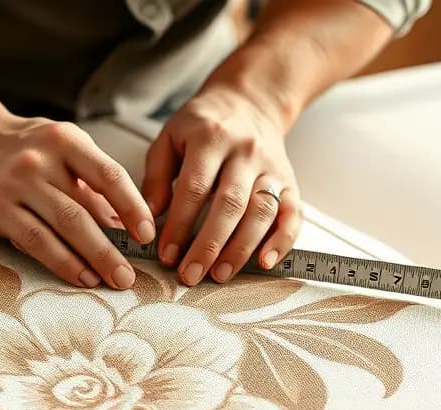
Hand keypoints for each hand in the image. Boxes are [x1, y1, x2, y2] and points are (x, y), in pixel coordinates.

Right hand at [0, 116, 155, 288]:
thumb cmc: (23, 151)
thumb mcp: (61, 153)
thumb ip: (92, 187)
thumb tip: (127, 229)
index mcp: (65, 140)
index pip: (109, 174)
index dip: (133, 207)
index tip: (148, 235)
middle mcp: (39, 159)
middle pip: (84, 209)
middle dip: (112, 248)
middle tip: (131, 275)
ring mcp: (13, 183)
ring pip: (61, 228)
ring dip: (92, 259)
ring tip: (112, 281)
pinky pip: (34, 240)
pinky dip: (62, 261)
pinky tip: (81, 276)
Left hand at [143, 85, 301, 285]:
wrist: (250, 102)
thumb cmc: (203, 126)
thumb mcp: (169, 137)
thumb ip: (155, 176)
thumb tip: (148, 219)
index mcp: (211, 137)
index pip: (194, 188)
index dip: (179, 224)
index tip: (166, 254)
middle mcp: (246, 152)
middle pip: (230, 204)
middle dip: (208, 245)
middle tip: (190, 275)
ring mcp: (272, 168)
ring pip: (261, 212)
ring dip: (240, 249)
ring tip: (218, 275)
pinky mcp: (290, 182)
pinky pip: (292, 215)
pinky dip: (282, 241)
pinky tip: (265, 263)